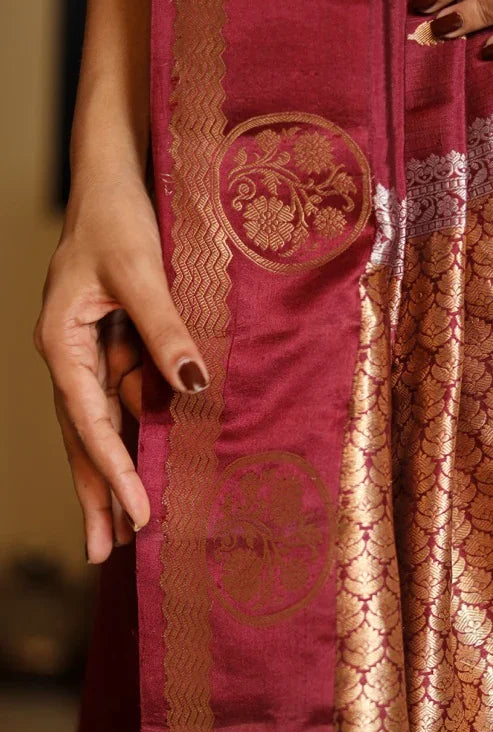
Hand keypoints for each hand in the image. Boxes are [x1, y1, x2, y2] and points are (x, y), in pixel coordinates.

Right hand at [34, 172, 207, 563]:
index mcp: (62, 341)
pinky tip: (149, 465)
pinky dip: (136, 432)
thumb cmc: (117, 217)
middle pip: (84, 437)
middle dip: (96, 494)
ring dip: (114, 473)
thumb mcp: (141, 271)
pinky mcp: (111, 344)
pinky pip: (124, 398)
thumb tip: (191, 386)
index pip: (89, 419)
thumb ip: (164, 328)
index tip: (137, 513)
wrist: (110, 178)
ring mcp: (88, 352)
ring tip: (129, 527)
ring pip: (103, 424)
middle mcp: (70, 354)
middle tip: (106, 553)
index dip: (112, 470)